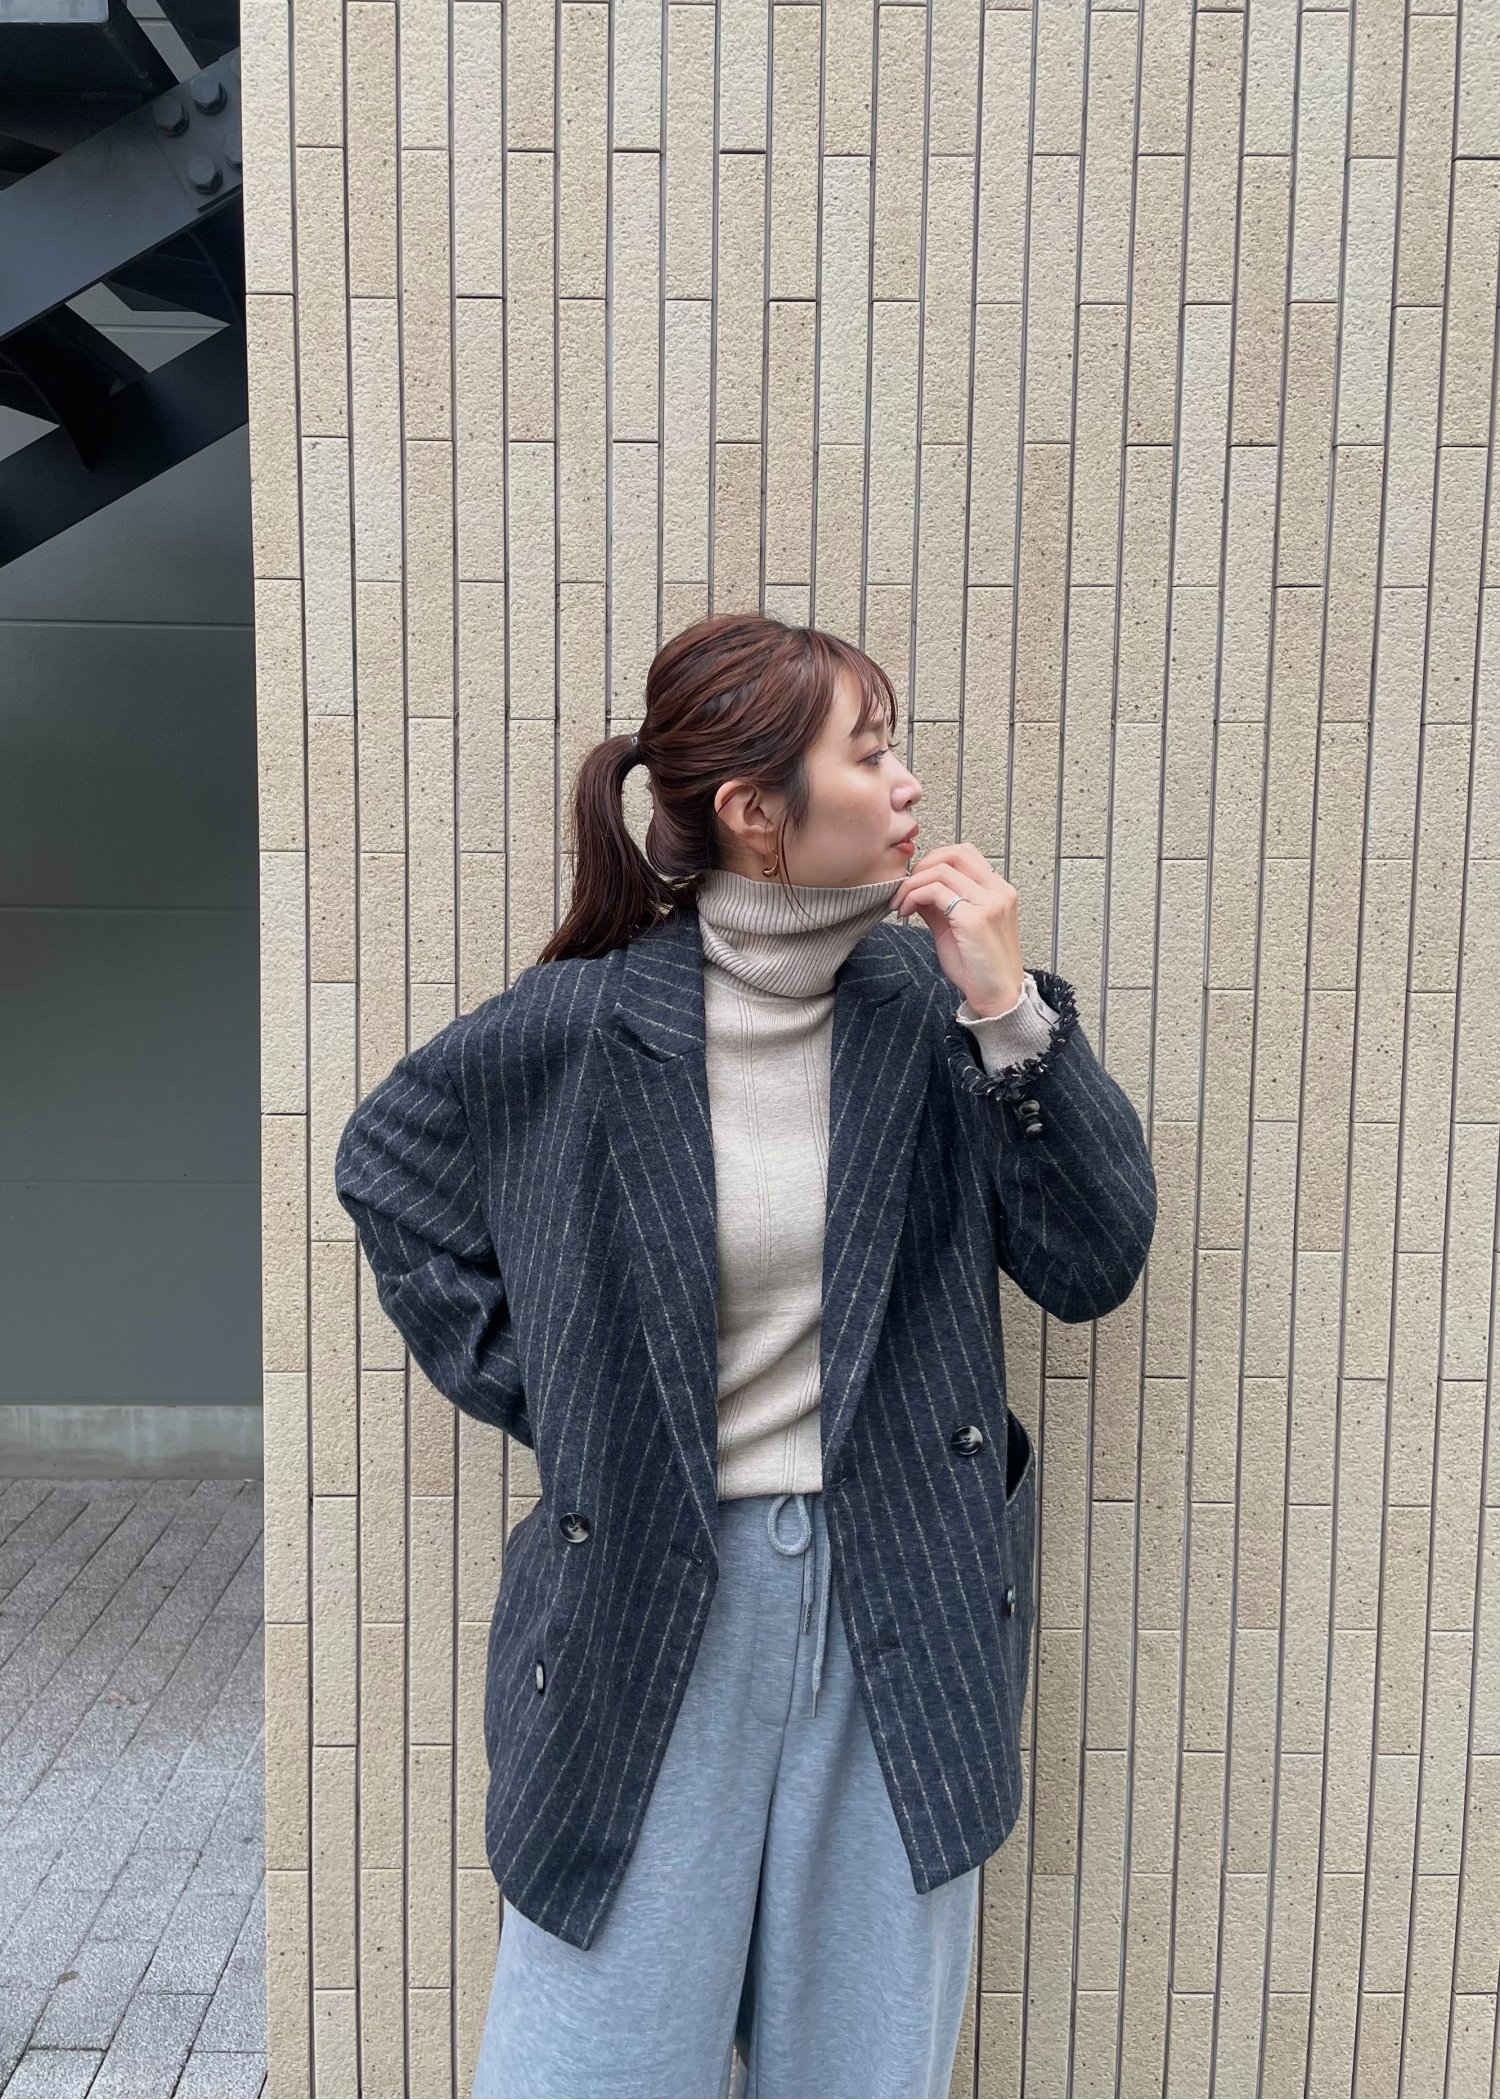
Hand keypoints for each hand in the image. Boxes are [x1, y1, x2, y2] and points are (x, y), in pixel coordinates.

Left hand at [892, 842, 1025, 1017]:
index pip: (964, 853)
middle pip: (954, 854)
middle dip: (921, 867)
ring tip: (901, 906)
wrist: (998, 998)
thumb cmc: (978, 968)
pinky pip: (935, 892)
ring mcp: (989, 903)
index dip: (933, 860)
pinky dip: (914, 897)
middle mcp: (998, 891)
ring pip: (941, 870)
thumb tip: (915, 887)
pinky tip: (906, 914)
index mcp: (998, 890)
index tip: (915, 883)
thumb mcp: (955, 927)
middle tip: (903, 891)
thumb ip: (939, 903)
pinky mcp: (975, 919)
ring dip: (912, 884)